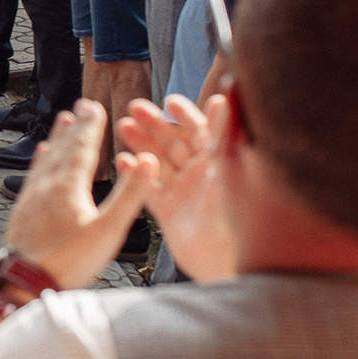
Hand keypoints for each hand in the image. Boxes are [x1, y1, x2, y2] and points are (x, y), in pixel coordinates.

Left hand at [2, 101, 157, 283]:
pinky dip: (39, 160)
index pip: (82, 147)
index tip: (95, 106)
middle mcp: (47, 185)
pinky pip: (33, 175)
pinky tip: (40, 154)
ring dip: (57, 138)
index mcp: (69, 186)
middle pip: (63, 148)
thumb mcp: (108, 230)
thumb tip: (148, 161)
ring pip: (46, 158)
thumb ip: (130, 195)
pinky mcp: (22, 210)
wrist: (24, 284)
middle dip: (75, 126)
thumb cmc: (70, 261)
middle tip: (82, 105)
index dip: (90, 126)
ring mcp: (32, 197)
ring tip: (62, 119)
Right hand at [118, 92, 237, 280]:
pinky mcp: (169, 212)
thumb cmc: (234, 216)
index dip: (185, 115)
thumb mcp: (227, 168)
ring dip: (141, 144)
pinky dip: (135, 175)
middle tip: (134, 108)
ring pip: (158, 162)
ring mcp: (184, 192)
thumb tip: (226, 96)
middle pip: (174, 142)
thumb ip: (223, 132)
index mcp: (218, 162)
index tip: (169, 101)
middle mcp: (200, 174)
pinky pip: (148, 188)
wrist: (225, 262)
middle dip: (154, 124)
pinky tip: (122, 161)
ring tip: (122, 128)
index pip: (200, 130)